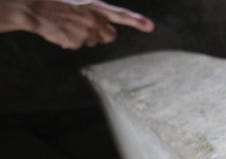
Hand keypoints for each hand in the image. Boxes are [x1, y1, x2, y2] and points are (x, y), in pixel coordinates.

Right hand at [0, 0, 153, 48]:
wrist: (33, 8)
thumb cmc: (56, 4)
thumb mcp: (79, 5)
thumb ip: (94, 16)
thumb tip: (105, 33)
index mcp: (94, 6)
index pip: (120, 14)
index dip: (136, 21)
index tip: (150, 26)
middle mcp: (94, 19)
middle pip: (110, 35)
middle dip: (102, 35)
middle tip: (86, 27)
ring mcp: (86, 31)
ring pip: (93, 41)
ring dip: (84, 37)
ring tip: (67, 26)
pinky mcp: (77, 41)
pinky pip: (77, 46)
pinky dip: (69, 41)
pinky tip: (60, 31)